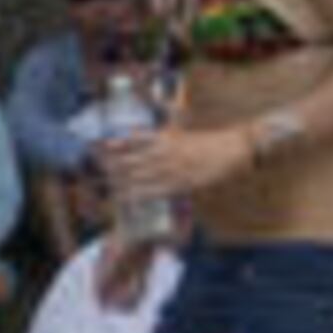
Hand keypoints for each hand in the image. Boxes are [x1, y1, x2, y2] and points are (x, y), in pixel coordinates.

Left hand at [105, 125, 254, 200]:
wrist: (233, 149)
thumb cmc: (208, 142)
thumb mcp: (181, 133)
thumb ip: (162, 137)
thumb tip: (140, 138)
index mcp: (166, 138)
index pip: (133, 140)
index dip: (116, 145)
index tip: (100, 148)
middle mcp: (165, 152)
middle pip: (132, 160)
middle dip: (113, 166)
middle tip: (99, 172)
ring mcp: (173, 169)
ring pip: (140, 176)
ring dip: (121, 182)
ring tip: (106, 186)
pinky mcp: (181, 184)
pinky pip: (155, 191)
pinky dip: (139, 195)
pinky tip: (126, 198)